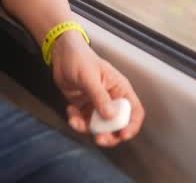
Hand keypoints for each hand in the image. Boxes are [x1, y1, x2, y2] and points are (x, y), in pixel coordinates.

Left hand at [50, 32, 144, 146]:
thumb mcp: (89, 77)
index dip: (132, 125)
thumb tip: (111, 116)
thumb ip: (99, 97)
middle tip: (99, 139)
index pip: (134, 111)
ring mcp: (98, 105)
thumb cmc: (79, 58)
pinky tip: (70, 110)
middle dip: (109, 135)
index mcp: (119, 89)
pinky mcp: (85, 108)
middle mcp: (111, 99)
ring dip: (86, 129)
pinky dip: (76, 122)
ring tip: (74, 121)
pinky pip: (84, 123)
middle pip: (117, 125)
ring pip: (99, 127)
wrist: (61, 55)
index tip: (122, 135)